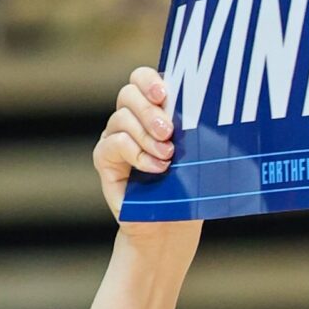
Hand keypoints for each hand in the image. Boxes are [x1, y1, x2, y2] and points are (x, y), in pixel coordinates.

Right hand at [94, 66, 197, 239]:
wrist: (170, 228)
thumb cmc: (187, 189)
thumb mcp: (195, 154)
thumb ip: (191, 128)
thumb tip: (202, 105)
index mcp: (151, 110)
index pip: (141, 79)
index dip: (149, 80)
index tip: (164, 93)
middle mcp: (129, 119)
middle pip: (128, 94)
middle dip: (150, 111)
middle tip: (169, 132)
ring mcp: (115, 138)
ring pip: (121, 118)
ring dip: (146, 136)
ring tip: (167, 156)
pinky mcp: (105, 160)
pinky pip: (114, 144)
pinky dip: (136, 154)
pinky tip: (156, 168)